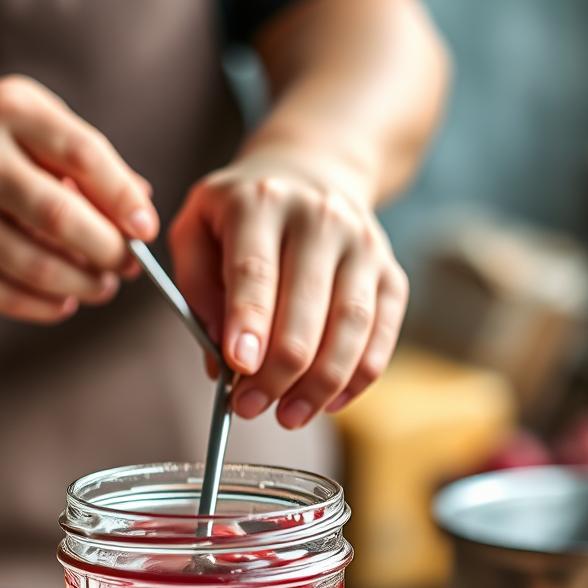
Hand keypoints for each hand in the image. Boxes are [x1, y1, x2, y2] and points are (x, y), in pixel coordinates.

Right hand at [0, 76, 157, 322]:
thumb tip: (139, 199)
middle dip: (110, 252)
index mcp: (4, 111)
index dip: (125, 199)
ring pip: (42, 267)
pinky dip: (49, 306)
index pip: (85, 156)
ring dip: (85, 284)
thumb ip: (73, 154)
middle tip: (126, 265)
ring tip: (101, 287)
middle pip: (67, 219)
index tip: (146, 227)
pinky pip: (10, 296)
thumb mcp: (8, 123)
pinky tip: (64, 302)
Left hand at [168, 155, 407, 426]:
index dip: (249, 322)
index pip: (255, 270)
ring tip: (289, 417)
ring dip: (320, 383)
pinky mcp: (390, 270)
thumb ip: (197, 290)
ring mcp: (362, 243)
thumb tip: (221, 357)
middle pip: (307, 307)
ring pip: (351, 324)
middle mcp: (319, 216)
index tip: (238, 368)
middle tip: (249, 407)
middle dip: (277, 370)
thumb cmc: (240, 217)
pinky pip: (383, 331)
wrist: (310, 170)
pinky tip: (330, 402)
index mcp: (260, 202)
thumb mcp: (196, 232)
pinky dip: (359, 375)